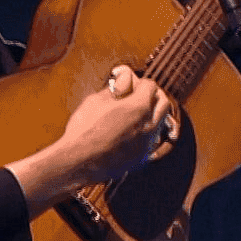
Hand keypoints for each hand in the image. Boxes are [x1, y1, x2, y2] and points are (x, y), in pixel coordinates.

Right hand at [64, 65, 179, 180]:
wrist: (77, 162)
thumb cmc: (83, 129)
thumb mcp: (96, 100)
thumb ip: (115, 88)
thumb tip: (124, 79)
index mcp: (139, 107)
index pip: (151, 86)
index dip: (139, 83)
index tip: (129, 86)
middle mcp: (149, 125)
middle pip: (163, 103)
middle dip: (152, 97)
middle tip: (137, 97)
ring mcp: (146, 144)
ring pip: (159, 123)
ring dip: (151, 116)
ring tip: (133, 116)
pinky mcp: (141, 158)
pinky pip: (150, 141)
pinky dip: (144, 134)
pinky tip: (128, 134)